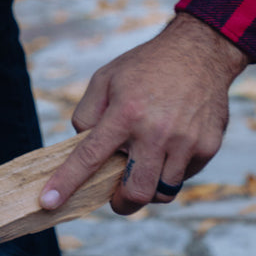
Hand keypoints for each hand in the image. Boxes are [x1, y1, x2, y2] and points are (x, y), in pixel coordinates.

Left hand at [39, 12, 249, 214]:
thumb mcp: (105, 78)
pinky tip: (167, 148)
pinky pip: (183, 177)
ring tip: (143, 165)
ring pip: (162, 192)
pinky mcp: (207, 148)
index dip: (67, 182)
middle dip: (120, 202)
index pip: (90, 156)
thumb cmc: (145, 66)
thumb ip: (87, 113)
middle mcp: (156, 131)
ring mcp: (185, 142)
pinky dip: (169, 172)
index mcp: (125, 112)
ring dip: (147, 188)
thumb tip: (80, 148)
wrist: (198, 52)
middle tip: (115, 194)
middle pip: (135, 192)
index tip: (49, 202)